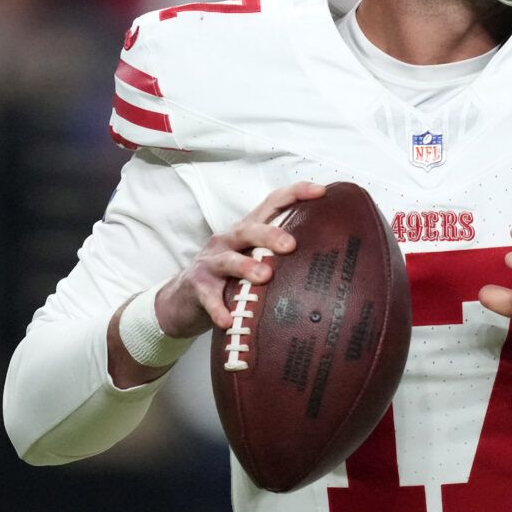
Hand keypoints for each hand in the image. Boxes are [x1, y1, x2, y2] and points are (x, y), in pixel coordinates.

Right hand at [155, 181, 327, 336]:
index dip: (296, 193)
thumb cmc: (229, 277)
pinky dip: (218, 308)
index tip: (322, 192)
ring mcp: (210, 263)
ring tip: (264, 277)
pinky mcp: (197, 287)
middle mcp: (228, 241)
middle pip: (249, 230)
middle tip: (291, 245)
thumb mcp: (252, 258)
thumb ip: (280, 255)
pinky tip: (227, 319)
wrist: (183, 298)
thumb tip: (329, 259)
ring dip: (246, 267)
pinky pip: (208, 297)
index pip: (272, 203)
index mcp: (247, 231)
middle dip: (270, 234)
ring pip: (228, 261)